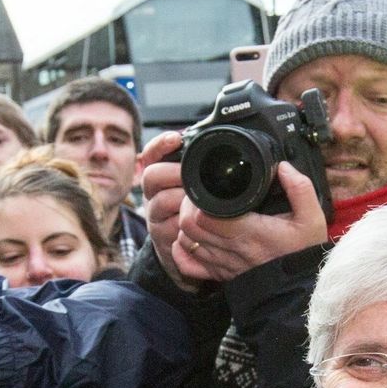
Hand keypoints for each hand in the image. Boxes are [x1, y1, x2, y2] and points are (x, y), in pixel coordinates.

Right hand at [138, 132, 199, 291]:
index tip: (176, 138)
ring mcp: (155, 216)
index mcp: (162, 175)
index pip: (152, 153)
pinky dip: (186, 224)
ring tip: (201, 200)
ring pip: (160, 201)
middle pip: (151, 175)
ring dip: (182, 199)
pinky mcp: (161, 237)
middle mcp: (153, 193)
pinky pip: (170, 228)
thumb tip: (235, 141)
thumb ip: (202, 167)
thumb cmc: (197, 210)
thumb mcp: (198, 185)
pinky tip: (200, 222)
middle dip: (173, 173)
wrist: (188, 249)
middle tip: (191, 175)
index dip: (161, 144)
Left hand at [159, 168, 329, 290]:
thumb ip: (300, 189)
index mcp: (249, 232)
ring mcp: (222, 264)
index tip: (206, 187)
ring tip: (198, 212)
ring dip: (187, 225)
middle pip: (188, 226)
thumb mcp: (312, 219)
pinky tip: (192, 238)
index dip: (197, 199)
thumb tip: (283, 167)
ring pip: (186, 241)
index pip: (203, 216)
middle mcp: (230, 249)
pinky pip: (187, 265)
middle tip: (200, 196)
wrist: (300, 289)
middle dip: (188, 206)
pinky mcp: (220, 275)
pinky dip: (182, 250)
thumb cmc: (302, 254)